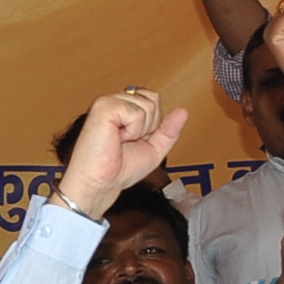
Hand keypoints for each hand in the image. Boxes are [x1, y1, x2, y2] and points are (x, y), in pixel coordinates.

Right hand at [57, 87, 189, 215]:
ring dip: (138, 130)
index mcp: (122, 109)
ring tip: (120, 141)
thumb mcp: (153, 149)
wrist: (100, 184)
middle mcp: (115, 102)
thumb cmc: (118, 170)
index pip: (152, 99)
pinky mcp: (103, 106)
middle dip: (148, 126)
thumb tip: (183, 111)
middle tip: (126, 142)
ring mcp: (108, 102)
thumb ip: (169, 130)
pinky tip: (116, 138)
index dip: (152, 123)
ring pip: (147, 105)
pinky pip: (137, 112)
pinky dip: (131, 130)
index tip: (134, 140)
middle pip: (153, 99)